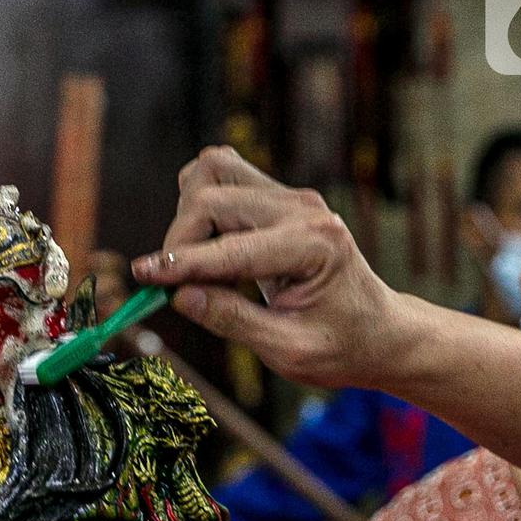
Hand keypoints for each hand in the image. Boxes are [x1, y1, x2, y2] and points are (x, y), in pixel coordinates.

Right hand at [131, 146, 412, 388]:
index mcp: (313, 245)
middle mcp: (302, 209)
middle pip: (211, 196)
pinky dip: (201, 208)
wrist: (379, 331)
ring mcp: (290, 197)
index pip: (228, 247)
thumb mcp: (288, 350)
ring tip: (192, 261)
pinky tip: (208, 248)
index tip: (141, 278)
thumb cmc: (341, 345)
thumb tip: (179, 296)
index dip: (178, 264)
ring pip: (213, 170)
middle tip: (168, 284)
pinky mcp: (277, 197)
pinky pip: (223, 179)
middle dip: (178, 239)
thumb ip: (233, 321)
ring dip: (188, 213)